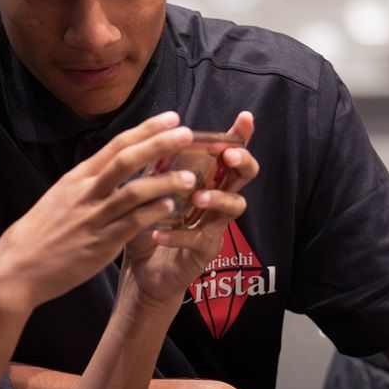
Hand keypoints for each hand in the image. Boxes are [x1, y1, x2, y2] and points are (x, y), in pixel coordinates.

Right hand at [0, 113, 199, 310]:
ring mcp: (92, 218)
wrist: (17, 267)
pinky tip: (170, 207)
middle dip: (158, 144)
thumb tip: (113, 167)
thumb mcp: (61, 197)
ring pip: (133, 192)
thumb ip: (89, 183)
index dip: (146, 130)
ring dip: (164, 182)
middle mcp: (85, 192)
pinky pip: (130, 224)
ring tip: (189, 177)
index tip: (171, 118)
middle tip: (187, 133)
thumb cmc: (42, 233)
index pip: (116, 145)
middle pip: (126, 159)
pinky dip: (152, 213)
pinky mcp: (99, 244)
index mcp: (77, 178)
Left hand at [122, 112, 260, 305]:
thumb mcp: (148, 192)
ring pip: (234, 207)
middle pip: (245, 176)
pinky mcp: (205, 251)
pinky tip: (158, 234)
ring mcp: (215, 225)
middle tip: (229, 156)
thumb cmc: (150, 225)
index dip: (241, 136)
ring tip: (197, 196)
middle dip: (242, 162)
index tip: (245, 117)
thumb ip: (155, 170)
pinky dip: (178, 235)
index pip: (229, 152)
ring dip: (218, 198)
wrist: (142, 271)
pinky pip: (198, 239)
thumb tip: (154, 141)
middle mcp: (217, 199)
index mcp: (206, 179)